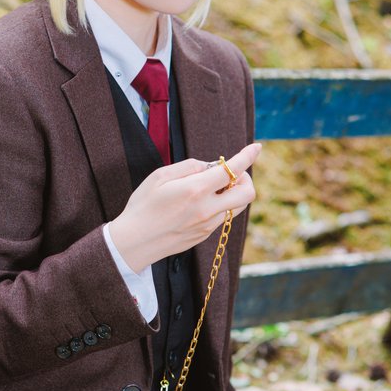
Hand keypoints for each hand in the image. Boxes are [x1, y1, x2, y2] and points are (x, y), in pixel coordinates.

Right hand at [108, 142, 261, 273]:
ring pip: (237, 207)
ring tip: (211, 188)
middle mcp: (207, 209)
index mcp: (196, 190)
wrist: (133, 243)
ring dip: (232, 193)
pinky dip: (219, 205)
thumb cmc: (142, 206)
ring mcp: (208, 225)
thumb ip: (188, 167)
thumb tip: (208, 166)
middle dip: (246, 179)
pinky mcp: (204, 235)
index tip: (256, 147)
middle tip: (230, 174)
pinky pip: (222, 217)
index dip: (248, 156)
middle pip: (247, 193)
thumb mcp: (159, 177)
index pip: (232, 170)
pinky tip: (199, 203)